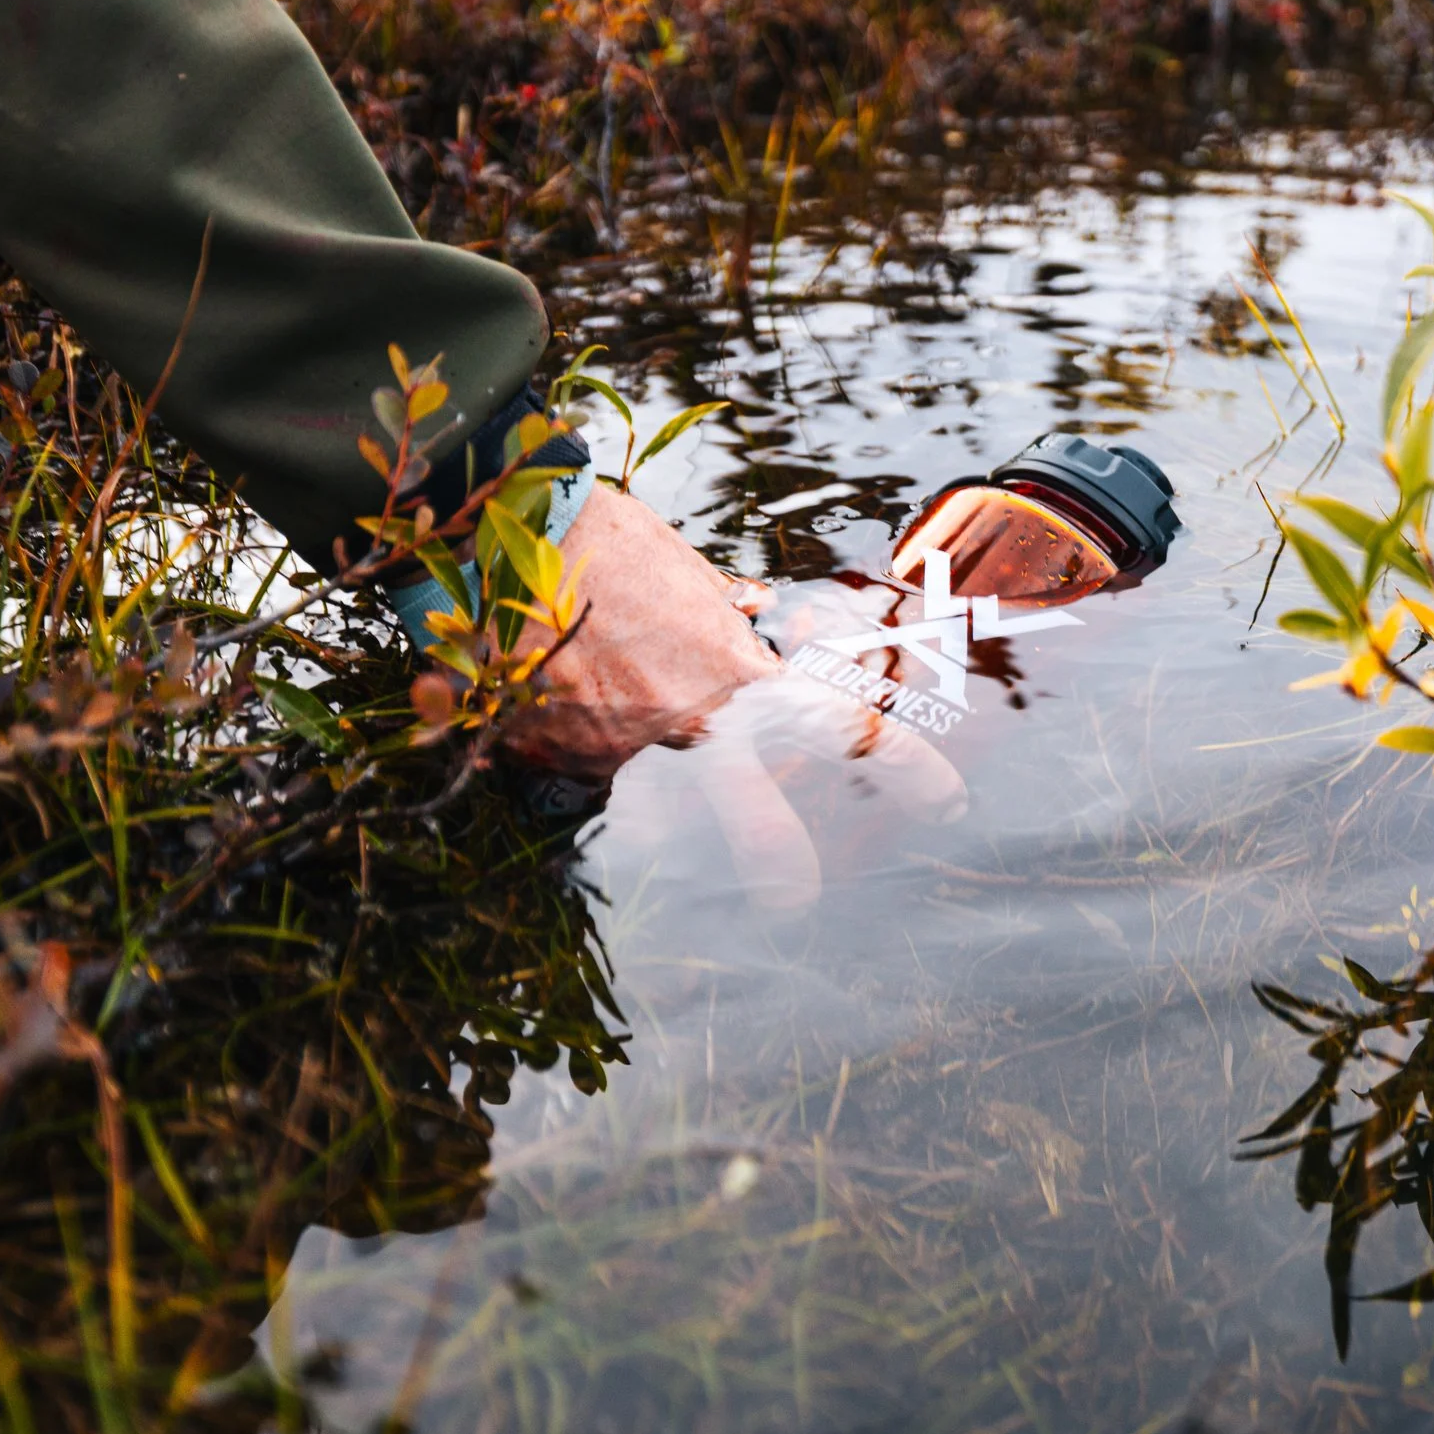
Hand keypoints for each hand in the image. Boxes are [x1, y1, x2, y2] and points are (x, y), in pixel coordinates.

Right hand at [499, 486, 965, 904]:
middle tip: (794, 901)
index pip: (841, 726)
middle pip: (748, 812)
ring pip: (639, 795)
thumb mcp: (685, 572)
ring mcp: (611, 750)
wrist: (488, 532)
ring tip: (609, 741)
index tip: (945, 799)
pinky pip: (571, 765)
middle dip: (775, 857)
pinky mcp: (545, 759)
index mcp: (734, 674)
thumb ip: (723, 611)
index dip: (901, 766)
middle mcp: (681, 723)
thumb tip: (750, 613)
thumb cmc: (601, 537)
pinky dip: (565, 738)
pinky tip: (542, 694)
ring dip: (634, 781)